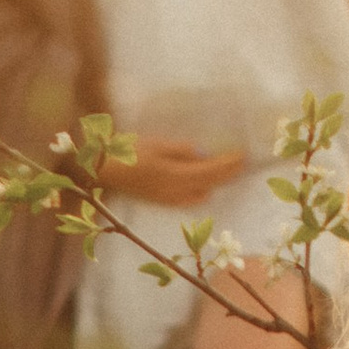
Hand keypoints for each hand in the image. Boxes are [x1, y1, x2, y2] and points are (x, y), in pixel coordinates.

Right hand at [99, 133, 244, 208]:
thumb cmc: (128, 152)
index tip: (243, 155)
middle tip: (242, 162)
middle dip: (229, 174)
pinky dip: (203, 191)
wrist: (105, 172)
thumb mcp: (157, 145)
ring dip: (217, 183)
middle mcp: (176, 192)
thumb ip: (181, 151)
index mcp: (175, 175)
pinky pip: (191, 200)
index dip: (229, 164)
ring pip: (203, 193)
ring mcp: (170, 200)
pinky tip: (205, 185)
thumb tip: (203, 154)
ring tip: (228, 171)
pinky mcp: (163, 202)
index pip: (211, 171)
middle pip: (211, 184)